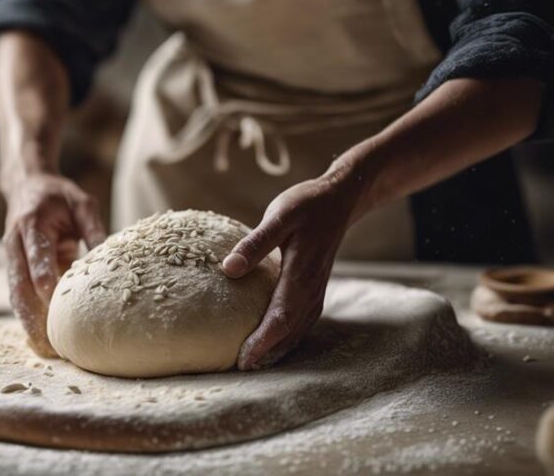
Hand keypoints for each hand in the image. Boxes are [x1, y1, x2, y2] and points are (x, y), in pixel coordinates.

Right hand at [3, 173, 106, 356]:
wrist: (26, 186)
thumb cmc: (58, 195)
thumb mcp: (81, 202)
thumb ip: (93, 228)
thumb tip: (111, 259)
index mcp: (31, 225)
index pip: (36, 258)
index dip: (45, 281)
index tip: (55, 304)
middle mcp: (15, 244)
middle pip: (19, 286)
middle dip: (31, 316)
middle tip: (49, 343)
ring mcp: (11, 258)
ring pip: (16, 296)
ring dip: (27, 323)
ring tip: (45, 349)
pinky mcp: (15, 268)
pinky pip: (19, 296)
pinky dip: (28, 316)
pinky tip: (40, 337)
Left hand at [221, 168, 367, 369]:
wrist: (340, 199)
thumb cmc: (306, 205)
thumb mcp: (279, 217)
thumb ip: (255, 243)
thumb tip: (228, 268)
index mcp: (301, 276)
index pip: (280, 319)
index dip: (262, 342)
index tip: (242, 360)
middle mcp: (311, 290)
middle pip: (288, 331)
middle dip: (265, 353)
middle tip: (239, 369)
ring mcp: (316, 291)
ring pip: (297, 330)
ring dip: (277, 348)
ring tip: (253, 363)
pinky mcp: (315, 288)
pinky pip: (302, 321)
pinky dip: (288, 336)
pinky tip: (274, 342)